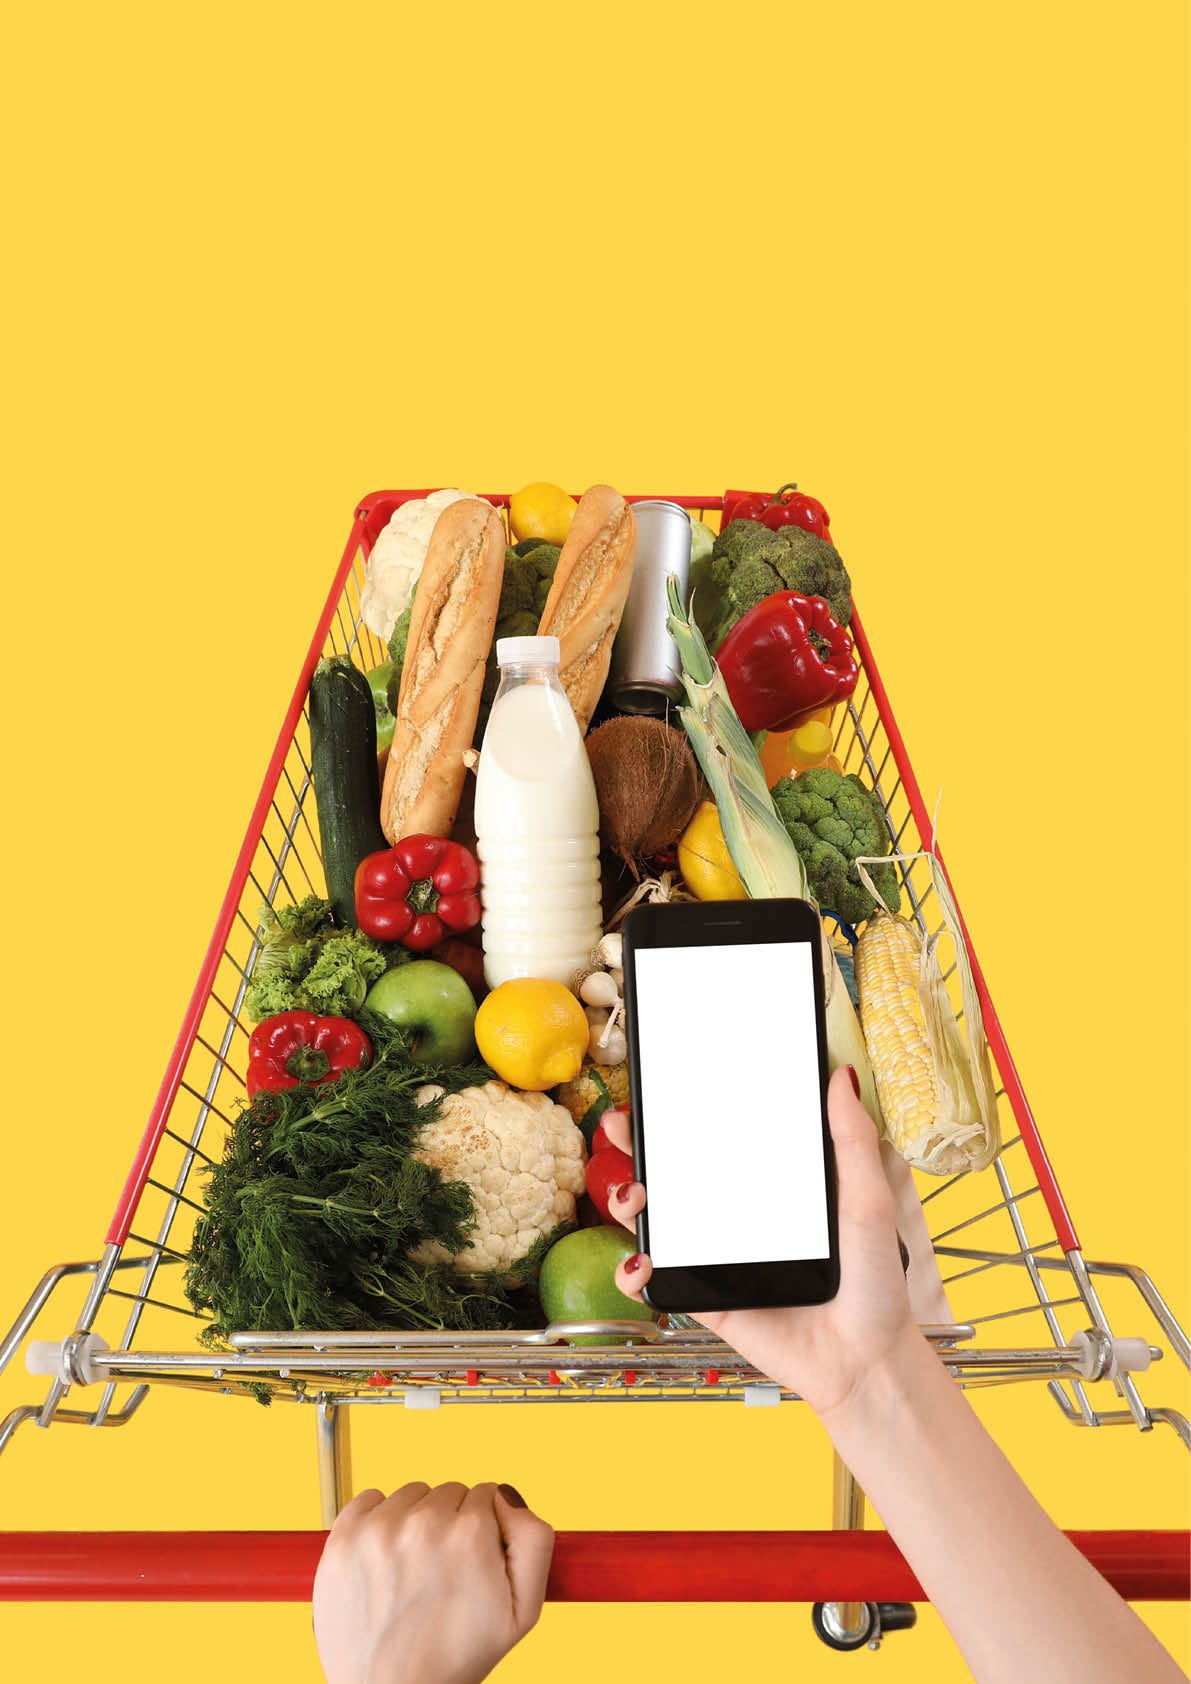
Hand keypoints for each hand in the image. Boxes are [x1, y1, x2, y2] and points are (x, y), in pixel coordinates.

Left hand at [313, 1480, 553, 1683]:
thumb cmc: (456, 1657)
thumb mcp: (523, 1610)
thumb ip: (534, 1538)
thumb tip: (506, 1494)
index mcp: (469, 1535)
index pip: (487, 1494)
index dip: (485, 1529)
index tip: (472, 1561)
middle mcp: (422, 1524)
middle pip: (449, 1492)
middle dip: (451, 1523)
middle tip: (443, 1573)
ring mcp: (378, 1530)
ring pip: (412, 1495)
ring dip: (416, 1521)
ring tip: (413, 1572)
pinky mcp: (343, 1539)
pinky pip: (369, 1498)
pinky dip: (378, 1519)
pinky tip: (386, 1559)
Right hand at [604, 1065, 918, 1419]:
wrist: (865, 1361)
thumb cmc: (873, 1281)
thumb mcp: (866, 1200)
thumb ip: (852, 1139)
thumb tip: (841, 1076)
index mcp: (769, 1184)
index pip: (718, 1138)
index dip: (683, 1112)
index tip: (660, 1087)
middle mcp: (735, 1216)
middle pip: (673, 1172)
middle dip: (637, 1145)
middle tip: (621, 1125)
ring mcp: (715, 1255)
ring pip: (654, 1219)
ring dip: (627, 1200)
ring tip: (633, 1196)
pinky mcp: (705, 1297)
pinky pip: (656, 1279)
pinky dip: (632, 1269)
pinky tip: (642, 1257)